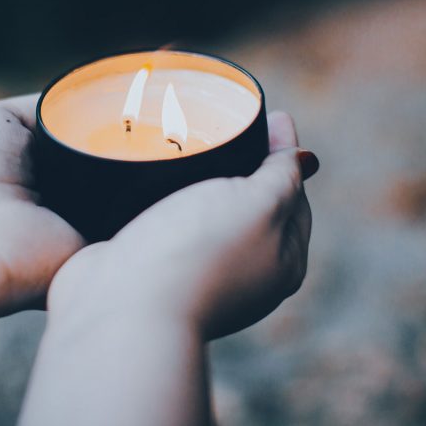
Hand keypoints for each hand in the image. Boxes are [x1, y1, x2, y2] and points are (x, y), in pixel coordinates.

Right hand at [47, 111, 316, 338]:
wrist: (122, 308)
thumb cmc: (198, 254)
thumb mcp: (259, 204)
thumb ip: (284, 175)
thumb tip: (303, 152)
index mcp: (281, 262)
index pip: (294, 197)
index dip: (282, 155)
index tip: (263, 117)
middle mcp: (239, 271)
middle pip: (244, 202)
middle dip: (231, 163)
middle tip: (214, 123)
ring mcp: (190, 271)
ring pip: (195, 209)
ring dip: (184, 178)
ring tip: (170, 139)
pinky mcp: (145, 266)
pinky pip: (155, 220)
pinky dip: (149, 197)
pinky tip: (135, 175)